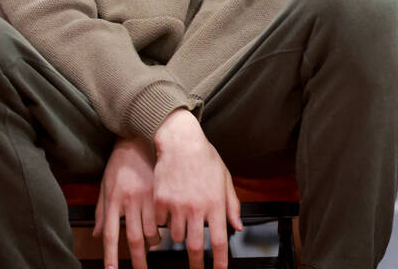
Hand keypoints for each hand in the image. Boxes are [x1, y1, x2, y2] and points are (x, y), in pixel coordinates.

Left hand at [94, 138, 159, 268]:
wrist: (141, 137)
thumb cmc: (121, 162)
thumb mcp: (106, 185)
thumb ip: (103, 212)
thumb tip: (98, 235)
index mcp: (115, 200)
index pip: (111, 234)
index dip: (110, 254)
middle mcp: (131, 201)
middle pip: (134, 237)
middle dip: (138, 258)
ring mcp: (149, 196)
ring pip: (153, 228)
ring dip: (154, 240)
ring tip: (155, 243)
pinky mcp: (164, 190)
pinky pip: (166, 214)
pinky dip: (166, 224)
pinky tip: (167, 226)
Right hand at [153, 110, 243, 268]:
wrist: (180, 141)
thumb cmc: (205, 158)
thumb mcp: (224, 178)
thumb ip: (232, 205)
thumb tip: (238, 227)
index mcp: (215, 203)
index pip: (220, 241)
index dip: (219, 261)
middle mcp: (197, 208)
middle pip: (195, 247)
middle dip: (196, 264)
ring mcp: (177, 206)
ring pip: (176, 236)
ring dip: (181, 236)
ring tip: (184, 222)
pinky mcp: (159, 202)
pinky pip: (160, 224)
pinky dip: (165, 223)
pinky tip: (169, 211)